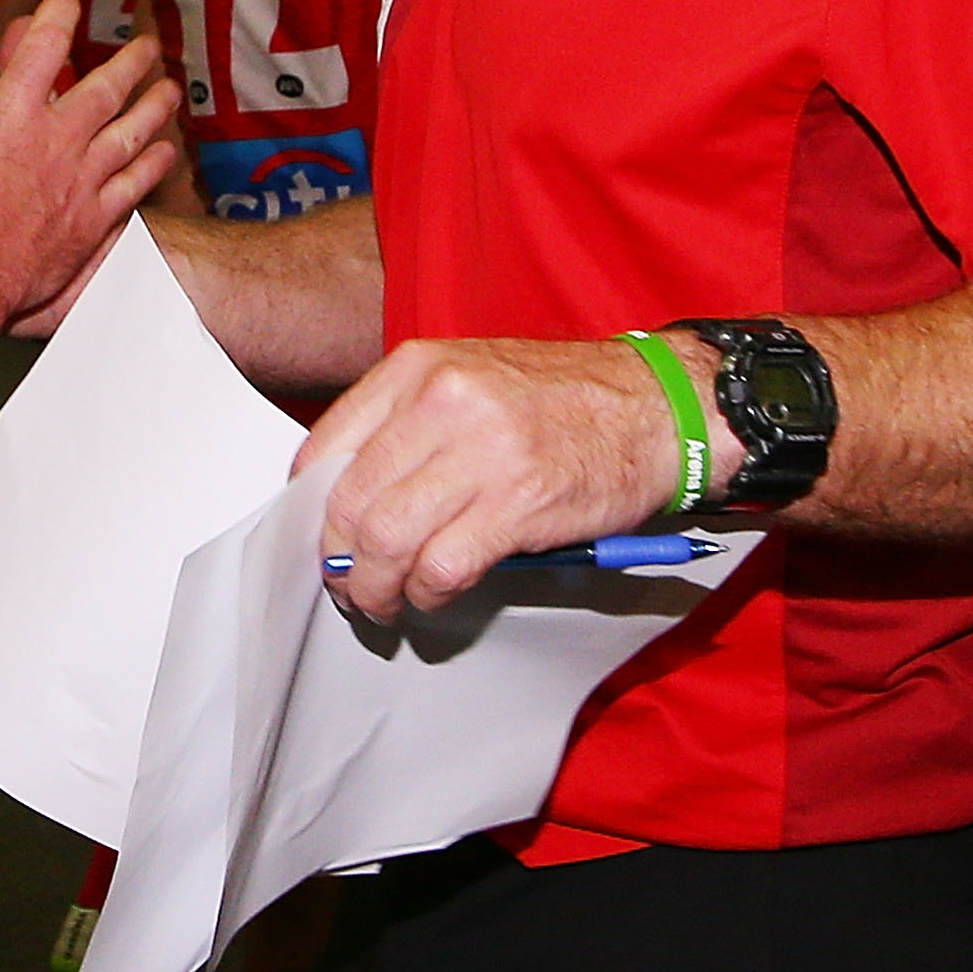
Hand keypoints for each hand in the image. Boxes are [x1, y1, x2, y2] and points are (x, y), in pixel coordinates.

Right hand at [0, 0, 177, 324]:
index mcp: (12, 113)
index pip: (42, 44)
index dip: (56, 11)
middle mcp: (56, 139)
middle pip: (105, 86)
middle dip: (128, 59)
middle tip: (145, 44)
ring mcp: (80, 180)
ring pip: (130, 132)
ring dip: (153, 107)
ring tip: (168, 90)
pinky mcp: (92, 220)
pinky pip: (133, 186)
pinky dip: (152, 166)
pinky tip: (165, 154)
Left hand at [301, 334, 704, 621]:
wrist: (658, 407)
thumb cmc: (564, 399)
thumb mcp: (469, 378)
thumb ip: (407, 424)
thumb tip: (351, 497)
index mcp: (417, 368)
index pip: (326, 450)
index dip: (314, 511)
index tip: (323, 539)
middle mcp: (441, 402)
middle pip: (350, 503)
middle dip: (338, 559)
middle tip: (346, 585)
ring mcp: (480, 453)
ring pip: (386, 540)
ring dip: (374, 587)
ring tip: (381, 602)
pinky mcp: (517, 503)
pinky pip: (441, 566)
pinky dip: (426, 594)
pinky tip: (432, 596)